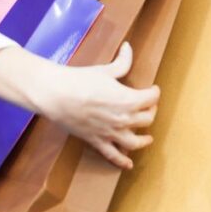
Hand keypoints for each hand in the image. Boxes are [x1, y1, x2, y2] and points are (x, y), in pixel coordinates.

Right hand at [0, 42, 158, 169]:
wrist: (56, 95)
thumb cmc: (80, 80)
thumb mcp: (105, 70)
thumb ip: (122, 62)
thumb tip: (129, 47)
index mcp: (128, 99)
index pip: (151, 98)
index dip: (154, 93)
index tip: (153, 89)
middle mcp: (123, 119)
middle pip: (146, 119)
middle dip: (150, 112)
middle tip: (148, 107)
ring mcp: (110, 132)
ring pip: (135, 142)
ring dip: (144, 140)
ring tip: (148, 138)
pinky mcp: (97, 141)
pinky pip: (113, 155)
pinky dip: (122, 161)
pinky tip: (128, 164)